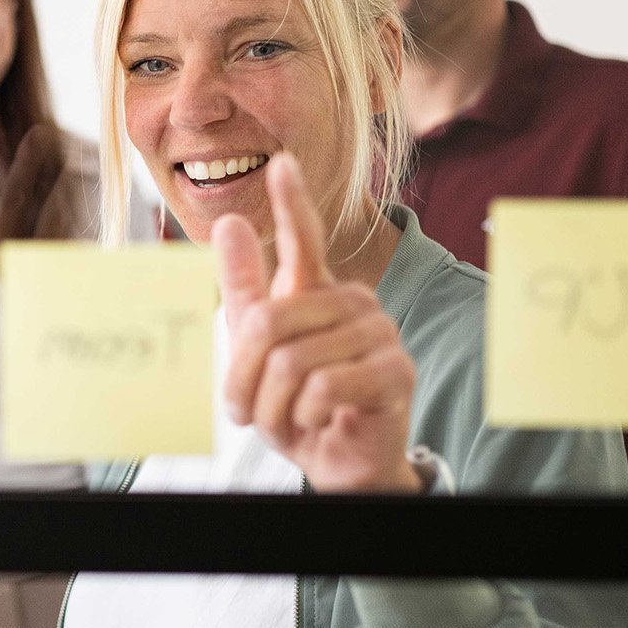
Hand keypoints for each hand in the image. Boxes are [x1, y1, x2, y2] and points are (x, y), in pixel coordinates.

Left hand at [213, 154, 419, 491]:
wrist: (337, 464)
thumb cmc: (299, 406)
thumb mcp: (258, 353)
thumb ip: (246, 291)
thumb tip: (231, 224)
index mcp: (319, 292)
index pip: (305, 239)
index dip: (292, 202)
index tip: (281, 163)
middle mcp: (354, 302)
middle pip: (269, 323)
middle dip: (243, 378)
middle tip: (246, 411)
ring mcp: (380, 333)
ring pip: (292, 361)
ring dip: (273, 406)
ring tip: (288, 420)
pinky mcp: (396, 371)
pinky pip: (324, 385)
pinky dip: (305, 415)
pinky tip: (319, 422)